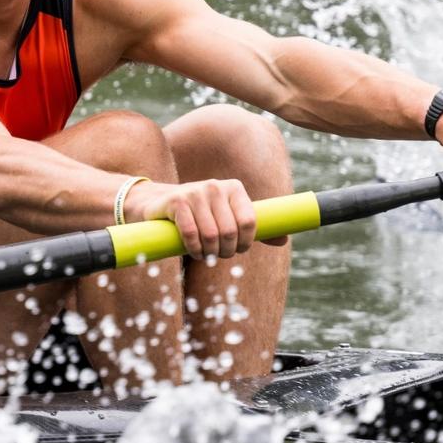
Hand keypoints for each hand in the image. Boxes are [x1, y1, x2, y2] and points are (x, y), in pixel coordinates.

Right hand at [129, 178, 258, 258]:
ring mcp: (195, 192)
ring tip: (206, 255)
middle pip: (230, 232)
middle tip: (219, 255)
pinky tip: (194, 252)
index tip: (238, 249)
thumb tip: (284, 240)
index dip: (246, 243)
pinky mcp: (176, 201)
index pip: (250, 222)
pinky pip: (191, 233)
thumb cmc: (200, 214)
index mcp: (234, 188)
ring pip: (211, 235)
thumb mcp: (227, 216)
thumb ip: (252, 228)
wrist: (158, 202)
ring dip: (210, 253)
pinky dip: (194, 249)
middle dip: (226, 251)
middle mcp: (216, 186)